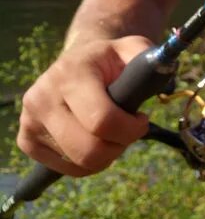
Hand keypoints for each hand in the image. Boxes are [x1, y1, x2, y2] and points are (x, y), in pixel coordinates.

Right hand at [17, 37, 151, 176]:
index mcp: (71, 74)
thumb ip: (149, 57)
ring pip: (80, 164)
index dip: (131, 129)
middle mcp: (42, 97)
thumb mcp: (133, 49)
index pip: (102, 121)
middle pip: (90, 150)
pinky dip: (88, 162)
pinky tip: (92, 138)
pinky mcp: (26, 140)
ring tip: (110, 131)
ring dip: (106, 154)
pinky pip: (66, 169)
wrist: (76, 62)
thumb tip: (164, 69)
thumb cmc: (111, 60)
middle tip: (128, 130)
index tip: (141, 119)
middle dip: (120, 146)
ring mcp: (30, 120)